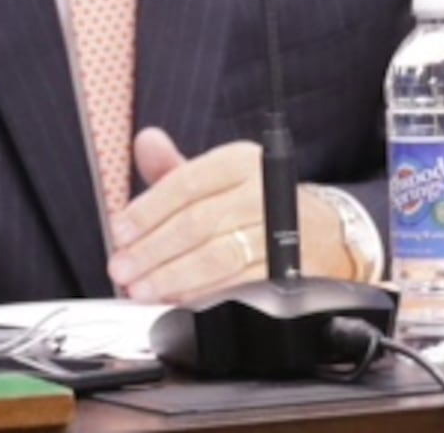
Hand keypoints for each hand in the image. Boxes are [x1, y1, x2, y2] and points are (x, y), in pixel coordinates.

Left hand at [114, 129, 359, 297]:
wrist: (323, 234)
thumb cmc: (257, 206)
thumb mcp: (220, 180)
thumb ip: (176, 169)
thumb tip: (145, 141)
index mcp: (242, 163)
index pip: (188, 183)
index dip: (148, 210)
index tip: (120, 231)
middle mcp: (264, 191)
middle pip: (198, 223)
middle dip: (153, 250)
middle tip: (122, 268)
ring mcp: (279, 231)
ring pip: (217, 257)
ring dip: (172, 278)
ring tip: (141, 289)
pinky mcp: (289, 268)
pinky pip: (238, 286)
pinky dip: (203, 297)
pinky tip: (177, 302)